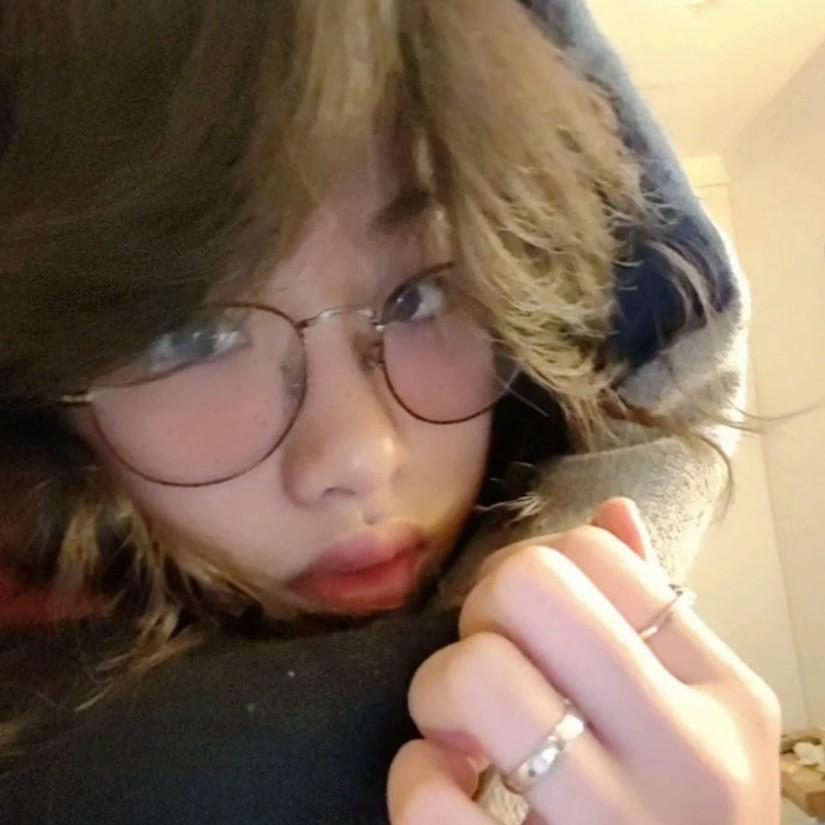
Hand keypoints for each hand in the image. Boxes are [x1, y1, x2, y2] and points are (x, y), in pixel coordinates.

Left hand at [387, 498, 781, 823]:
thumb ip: (657, 612)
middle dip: (483, 609)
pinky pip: (431, 799)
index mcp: (724, 694)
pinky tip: (443, 782)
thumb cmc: (682, 812)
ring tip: (459, 727)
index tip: (528, 617)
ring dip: (439, 689)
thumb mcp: (702, 712)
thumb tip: (612, 512)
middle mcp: (688, 758)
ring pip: (477, 675)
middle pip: (528, 589)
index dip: (534, 565)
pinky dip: (416, 777)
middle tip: (489, 660)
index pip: (596, 554)